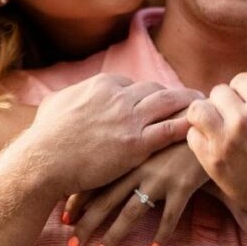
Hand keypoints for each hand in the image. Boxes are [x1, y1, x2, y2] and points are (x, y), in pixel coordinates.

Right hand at [30, 74, 192, 195]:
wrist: (43, 161)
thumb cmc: (45, 136)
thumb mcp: (55, 103)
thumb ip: (70, 95)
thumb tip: (70, 95)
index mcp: (102, 85)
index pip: (133, 84)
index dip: (147, 93)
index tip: (158, 98)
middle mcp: (119, 97)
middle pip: (154, 90)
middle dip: (173, 93)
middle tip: (190, 95)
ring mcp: (129, 119)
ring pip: (167, 103)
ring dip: (187, 102)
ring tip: (203, 103)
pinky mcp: (135, 144)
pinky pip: (169, 130)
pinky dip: (186, 124)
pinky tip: (199, 125)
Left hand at [64, 139, 207, 245]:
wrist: (206, 122)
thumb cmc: (174, 127)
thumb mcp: (147, 132)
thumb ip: (129, 145)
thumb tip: (104, 157)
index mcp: (128, 154)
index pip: (96, 179)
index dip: (79, 200)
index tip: (64, 219)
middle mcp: (139, 167)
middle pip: (107, 199)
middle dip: (87, 223)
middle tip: (72, 244)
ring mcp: (160, 177)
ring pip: (132, 212)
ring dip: (114, 234)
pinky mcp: (182, 185)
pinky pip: (170, 216)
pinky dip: (162, 234)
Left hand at [186, 62, 246, 226]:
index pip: (241, 78)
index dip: (245, 90)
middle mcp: (244, 121)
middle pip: (218, 91)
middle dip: (226, 101)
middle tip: (234, 115)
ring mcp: (226, 142)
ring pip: (198, 109)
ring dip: (207, 113)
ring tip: (217, 122)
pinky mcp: (213, 161)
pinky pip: (192, 134)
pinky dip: (200, 136)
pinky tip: (214, 141)